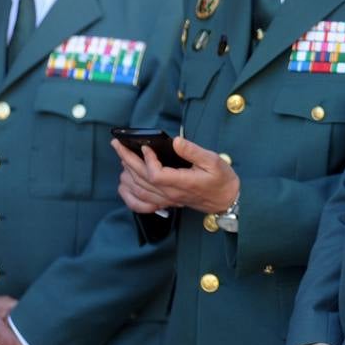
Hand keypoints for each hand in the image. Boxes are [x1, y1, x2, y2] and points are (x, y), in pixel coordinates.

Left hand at [113, 136, 240, 214]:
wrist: (227, 200)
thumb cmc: (222, 180)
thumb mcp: (213, 161)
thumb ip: (193, 151)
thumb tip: (176, 141)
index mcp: (182, 183)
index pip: (156, 175)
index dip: (147, 160)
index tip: (146, 146)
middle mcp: (171, 194)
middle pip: (142, 179)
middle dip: (127, 159)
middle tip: (117, 144)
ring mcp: (167, 200)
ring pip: (139, 189)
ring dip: (126, 173)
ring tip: (121, 157)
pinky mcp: (167, 203)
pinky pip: (142, 203)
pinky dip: (129, 194)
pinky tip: (124, 184)